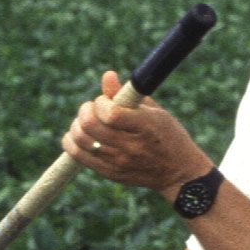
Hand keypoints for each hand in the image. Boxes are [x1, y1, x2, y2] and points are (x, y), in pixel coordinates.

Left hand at [63, 72, 213, 194]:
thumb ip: (128, 95)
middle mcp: (131, 147)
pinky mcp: (110, 173)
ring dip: (77, 125)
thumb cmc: (168, 135)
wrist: (178, 173)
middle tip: (91, 108)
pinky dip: (71, 142)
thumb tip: (107, 75)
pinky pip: (79, 156)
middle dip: (85, 111)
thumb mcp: (155, 112)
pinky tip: (78, 135)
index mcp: (145, 127)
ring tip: (86, 121)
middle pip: (90, 126)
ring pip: (81, 140)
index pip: (111, 114)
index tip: (105, 100)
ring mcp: (119, 162)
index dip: (101, 102)